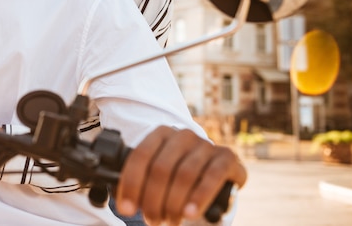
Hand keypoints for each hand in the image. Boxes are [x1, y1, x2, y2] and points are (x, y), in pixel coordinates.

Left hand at [116, 126, 246, 225]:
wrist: (211, 170)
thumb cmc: (177, 174)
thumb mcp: (157, 172)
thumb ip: (141, 180)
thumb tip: (124, 203)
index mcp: (161, 134)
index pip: (140, 156)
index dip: (130, 184)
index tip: (126, 208)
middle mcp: (183, 135)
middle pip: (161, 168)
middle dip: (153, 199)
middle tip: (151, 219)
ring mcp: (206, 144)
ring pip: (185, 175)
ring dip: (174, 203)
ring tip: (170, 220)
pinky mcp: (227, 157)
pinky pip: (213, 176)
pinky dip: (200, 197)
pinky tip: (190, 213)